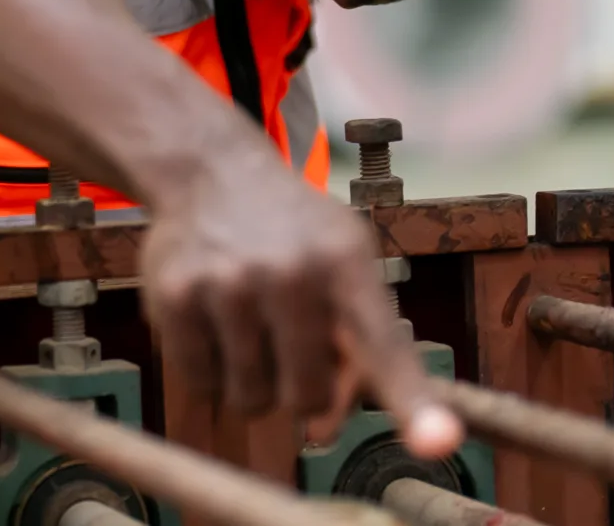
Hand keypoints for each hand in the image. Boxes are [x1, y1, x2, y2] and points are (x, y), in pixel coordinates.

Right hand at [141, 134, 460, 447]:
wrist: (211, 170)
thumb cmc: (294, 234)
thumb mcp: (345, 263)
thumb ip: (357, 346)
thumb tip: (321, 432)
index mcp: (345, 263)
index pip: (384, 347)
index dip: (413, 403)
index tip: (439, 443)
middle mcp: (289, 273)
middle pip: (306, 397)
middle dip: (301, 386)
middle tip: (289, 342)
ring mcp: (227, 285)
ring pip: (251, 400)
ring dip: (253, 380)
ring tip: (249, 324)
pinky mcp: (173, 298)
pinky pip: (200, 385)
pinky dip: (208, 370)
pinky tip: (212, 321)